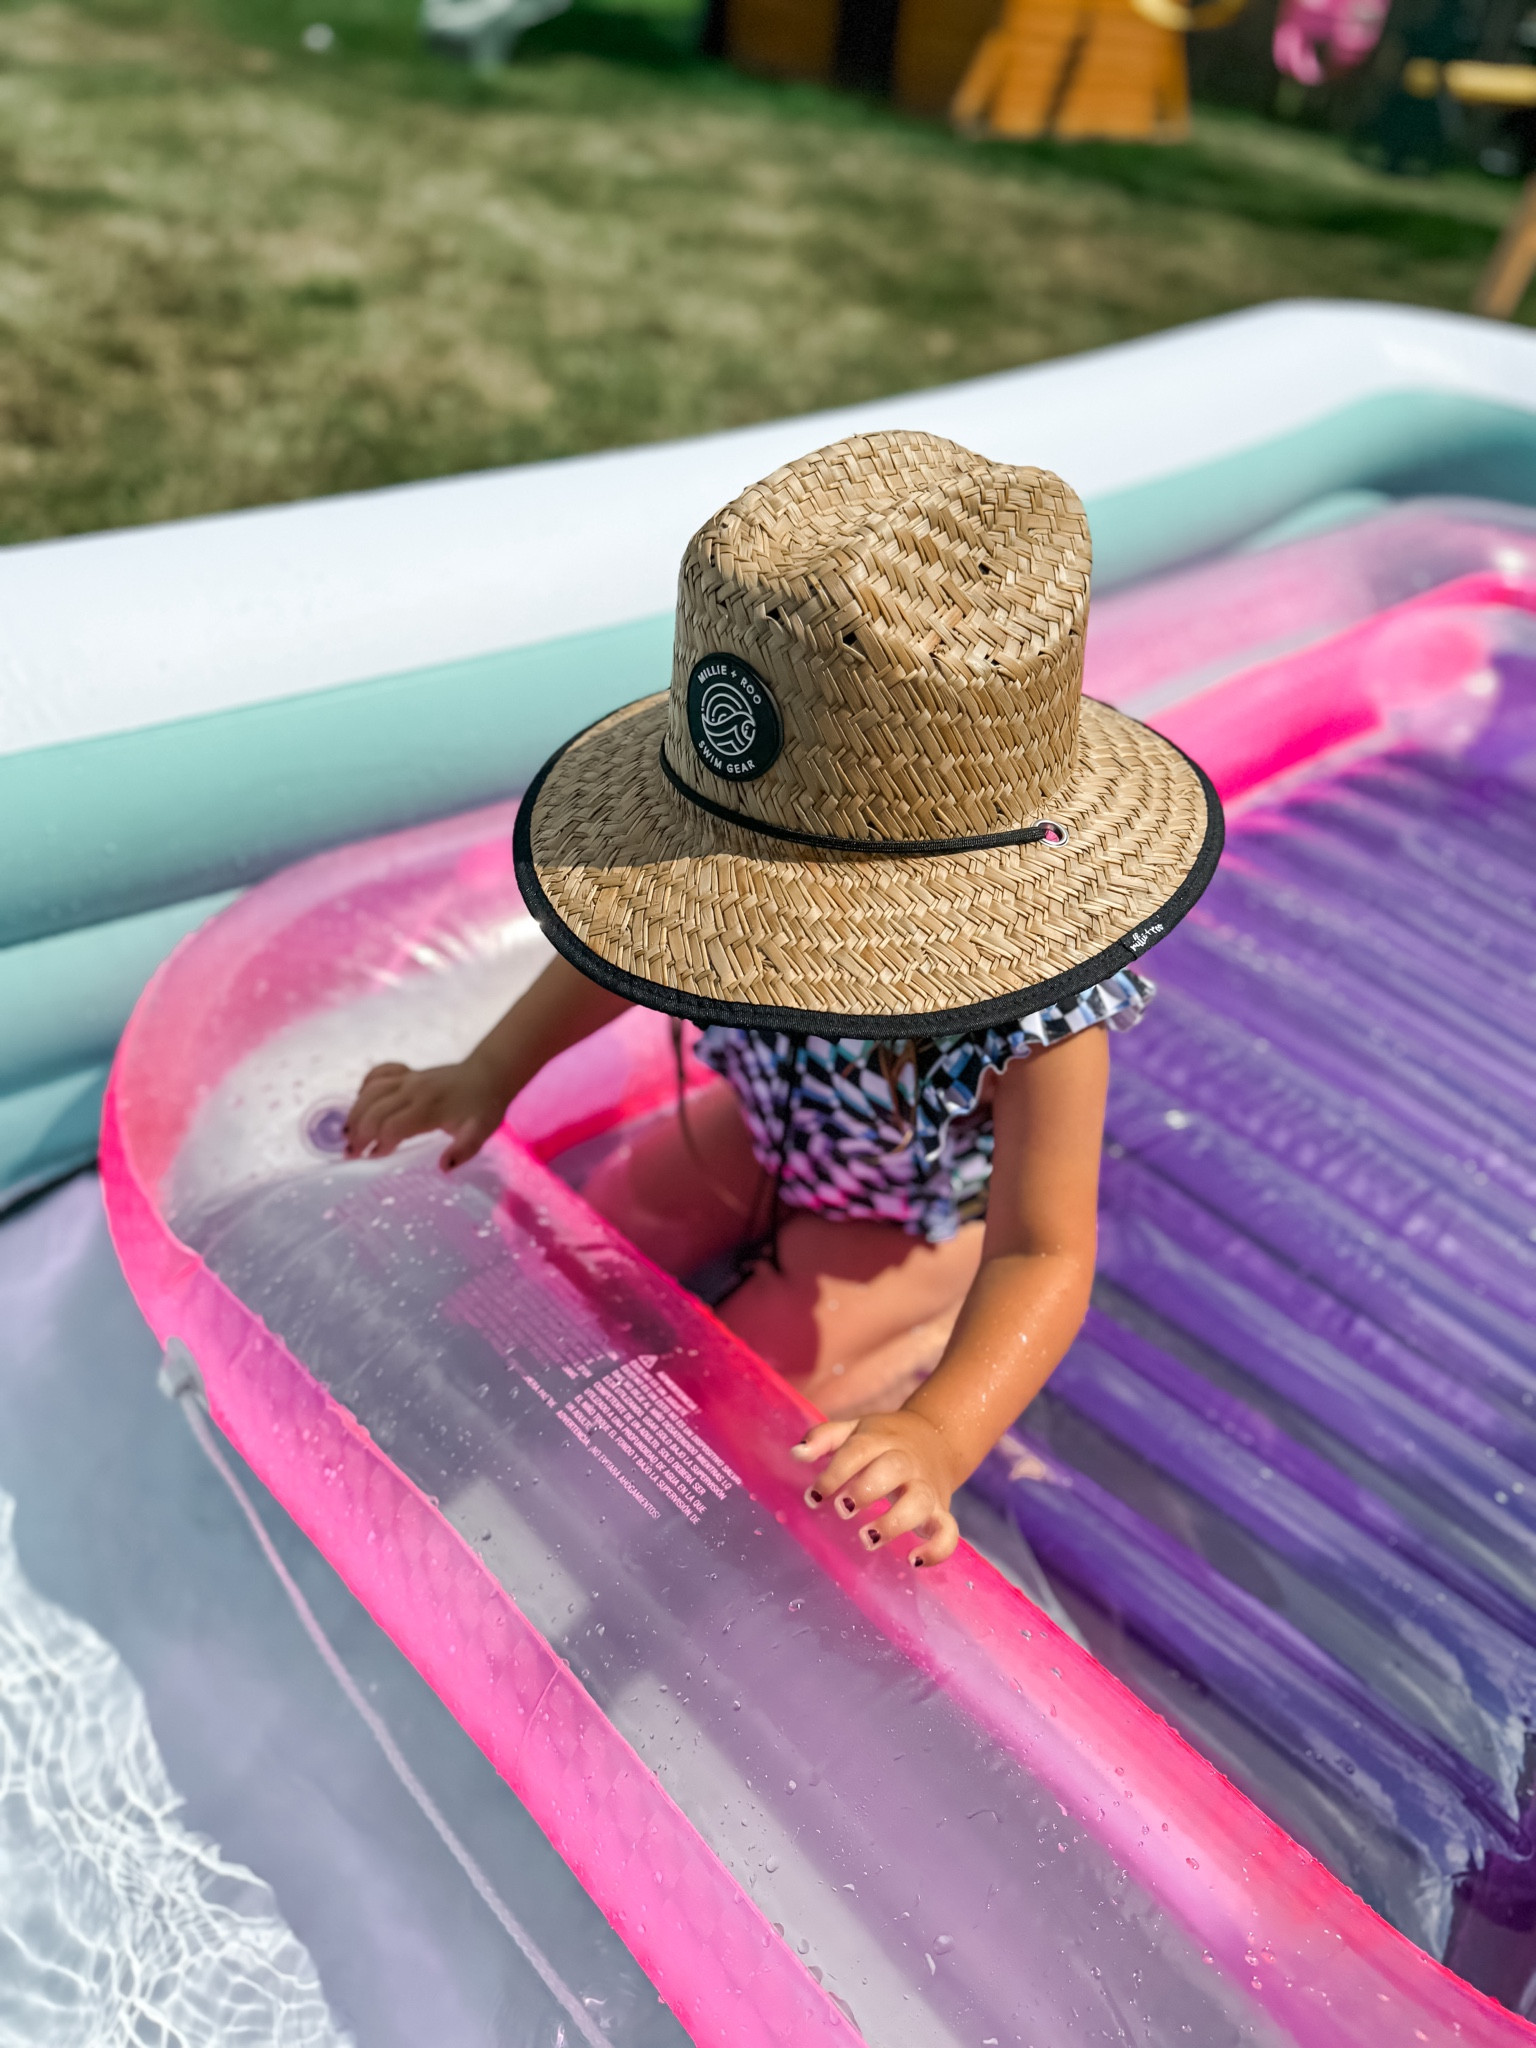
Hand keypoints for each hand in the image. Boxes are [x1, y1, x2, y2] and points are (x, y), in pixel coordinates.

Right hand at [343, 1058, 506, 1169]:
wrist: (489, 1074)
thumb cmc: (484, 1107)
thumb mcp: (481, 1132)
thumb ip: (464, 1150)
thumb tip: (443, 1167)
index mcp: (430, 1107)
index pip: (392, 1126)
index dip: (380, 1144)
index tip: (373, 1159)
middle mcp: (414, 1090)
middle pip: (374, 1110)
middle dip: (359, 1133)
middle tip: (351, 1154)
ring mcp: (408, 1078)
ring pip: (370, 1091)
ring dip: (355, 1112)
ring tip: (348, 1134)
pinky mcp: (407, 1071)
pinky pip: (378, 1073)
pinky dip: (365, 1086)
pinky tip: (360, 1101)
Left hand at [792, 1410, 960, 1568]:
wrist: (938, 1437)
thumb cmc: (884, 1441)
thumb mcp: (855, 1430)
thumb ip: (824, 1438)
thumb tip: (796, 1454)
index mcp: (882, 1441)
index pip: (859, 1451)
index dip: (835, 1473)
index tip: (814, 1496)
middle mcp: (907, 1462)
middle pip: (894, 1469)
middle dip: (867, 1490)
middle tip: (843, 1510)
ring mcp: (926, 1487)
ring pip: (921, 1501)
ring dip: (896, 1521)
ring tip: (868, 1538)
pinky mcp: (941, 1510)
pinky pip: (949, 1530)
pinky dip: (938, 1548)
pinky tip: (915, 1561)